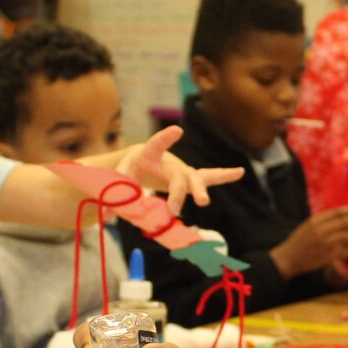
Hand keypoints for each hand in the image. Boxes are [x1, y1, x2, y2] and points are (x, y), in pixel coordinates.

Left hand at [117, 126, 244, 214]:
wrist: (141, 163)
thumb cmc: (129, 168)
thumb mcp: (118, 177)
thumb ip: (114, 194)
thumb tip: (107, 216)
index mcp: (149, 155)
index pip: (156, 145)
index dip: (165, 138)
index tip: (178, 131)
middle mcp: (170, 162)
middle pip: (177, 177)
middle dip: (177, 194)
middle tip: (172, 210)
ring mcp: (182, 171)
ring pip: (195, 180)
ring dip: (200, 191)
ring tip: (204, 202)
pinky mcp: (189, 180)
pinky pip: (209, 178)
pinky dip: (224, 176)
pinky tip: (240, 172)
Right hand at [271, 205, 347, 279]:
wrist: (288, 258)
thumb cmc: (299, 242)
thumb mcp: (308, 226)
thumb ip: (322, 220)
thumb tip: (340, 213)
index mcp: (315, 221)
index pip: (337, 212)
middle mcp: (320, 231)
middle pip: (345, 222)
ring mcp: (324, 244)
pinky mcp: (327, 256)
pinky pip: (345, 250)